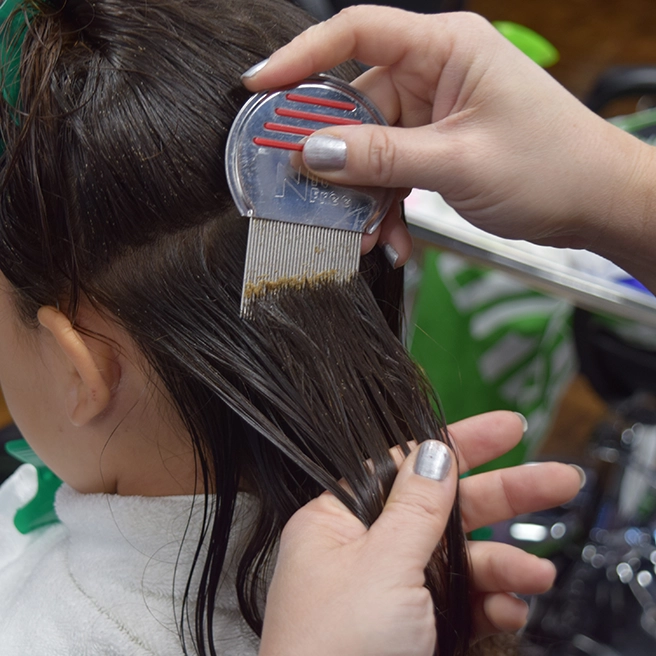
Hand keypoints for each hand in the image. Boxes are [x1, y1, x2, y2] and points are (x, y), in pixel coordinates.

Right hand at [244, 8, 655, 284]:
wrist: (596, 203)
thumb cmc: (550, 166)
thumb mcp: (457, 162)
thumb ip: (381, 158)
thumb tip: (312, 154)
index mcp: (444, 50)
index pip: (356, 34)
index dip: (300, 58)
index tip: (258, 88)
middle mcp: (433, 74)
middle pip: (356, 105)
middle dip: (334, 158)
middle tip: (308, 196)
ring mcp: (434, 113)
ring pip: (371, 149)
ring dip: (363, 196)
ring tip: (363, 235)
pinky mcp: (436, 146)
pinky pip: (393, 172)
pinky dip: (386, 206)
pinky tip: (392, 238)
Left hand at [259, 411, 581, 654]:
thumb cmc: (334, 653)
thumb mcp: (382, 568)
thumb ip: (415, 509)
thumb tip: (435, 453)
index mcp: (338, 521)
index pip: (406, 464)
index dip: (460, 443)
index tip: (508, 429)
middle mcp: (364, 549)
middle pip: (444, 507)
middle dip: (504, 497)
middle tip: (558, 482)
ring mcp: (391, 591)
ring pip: (458, 558)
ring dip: (502, 563)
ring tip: (537, 574)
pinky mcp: (412, 629)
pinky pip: (459, 602)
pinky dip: (488, 603)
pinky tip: (508, 610)